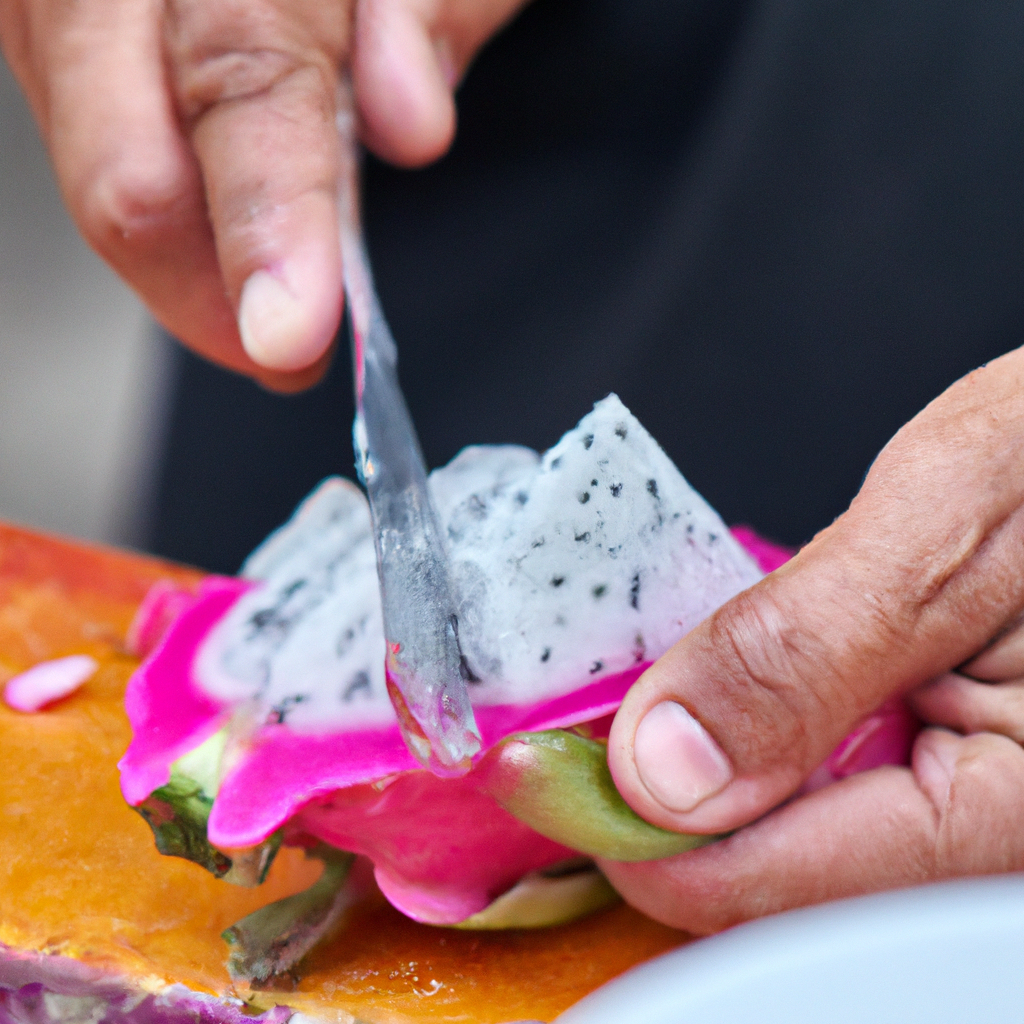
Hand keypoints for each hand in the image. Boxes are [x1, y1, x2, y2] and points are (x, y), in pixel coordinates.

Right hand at [0, 0, 526, 389]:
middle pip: (124, 157)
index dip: (266, 223)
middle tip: (289, 350)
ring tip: (270, 299)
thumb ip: (434, 5)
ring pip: (89, 158)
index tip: (291, 336)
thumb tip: (406, 123)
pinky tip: (222, 230)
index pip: (240, 78)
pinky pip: (84, 128)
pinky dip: (164, 201)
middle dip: (203, 288)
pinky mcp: (65, 21)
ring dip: (185, 258)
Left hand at [603, 346, 1023, 932]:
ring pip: (780, 830)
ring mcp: (954, 807)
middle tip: (571, 712)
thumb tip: (665, 767)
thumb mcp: (945, 521)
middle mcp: (979, 840)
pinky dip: (748, 736)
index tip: (534, 762)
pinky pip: (817, 784)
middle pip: (759, 870)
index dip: (622, 826)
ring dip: (693, 763)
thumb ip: (807, 649)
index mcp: (1002, 809)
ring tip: (635, 690)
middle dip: (650, 793)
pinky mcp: (937, 767)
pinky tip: (721, 684)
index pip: (759, 882)